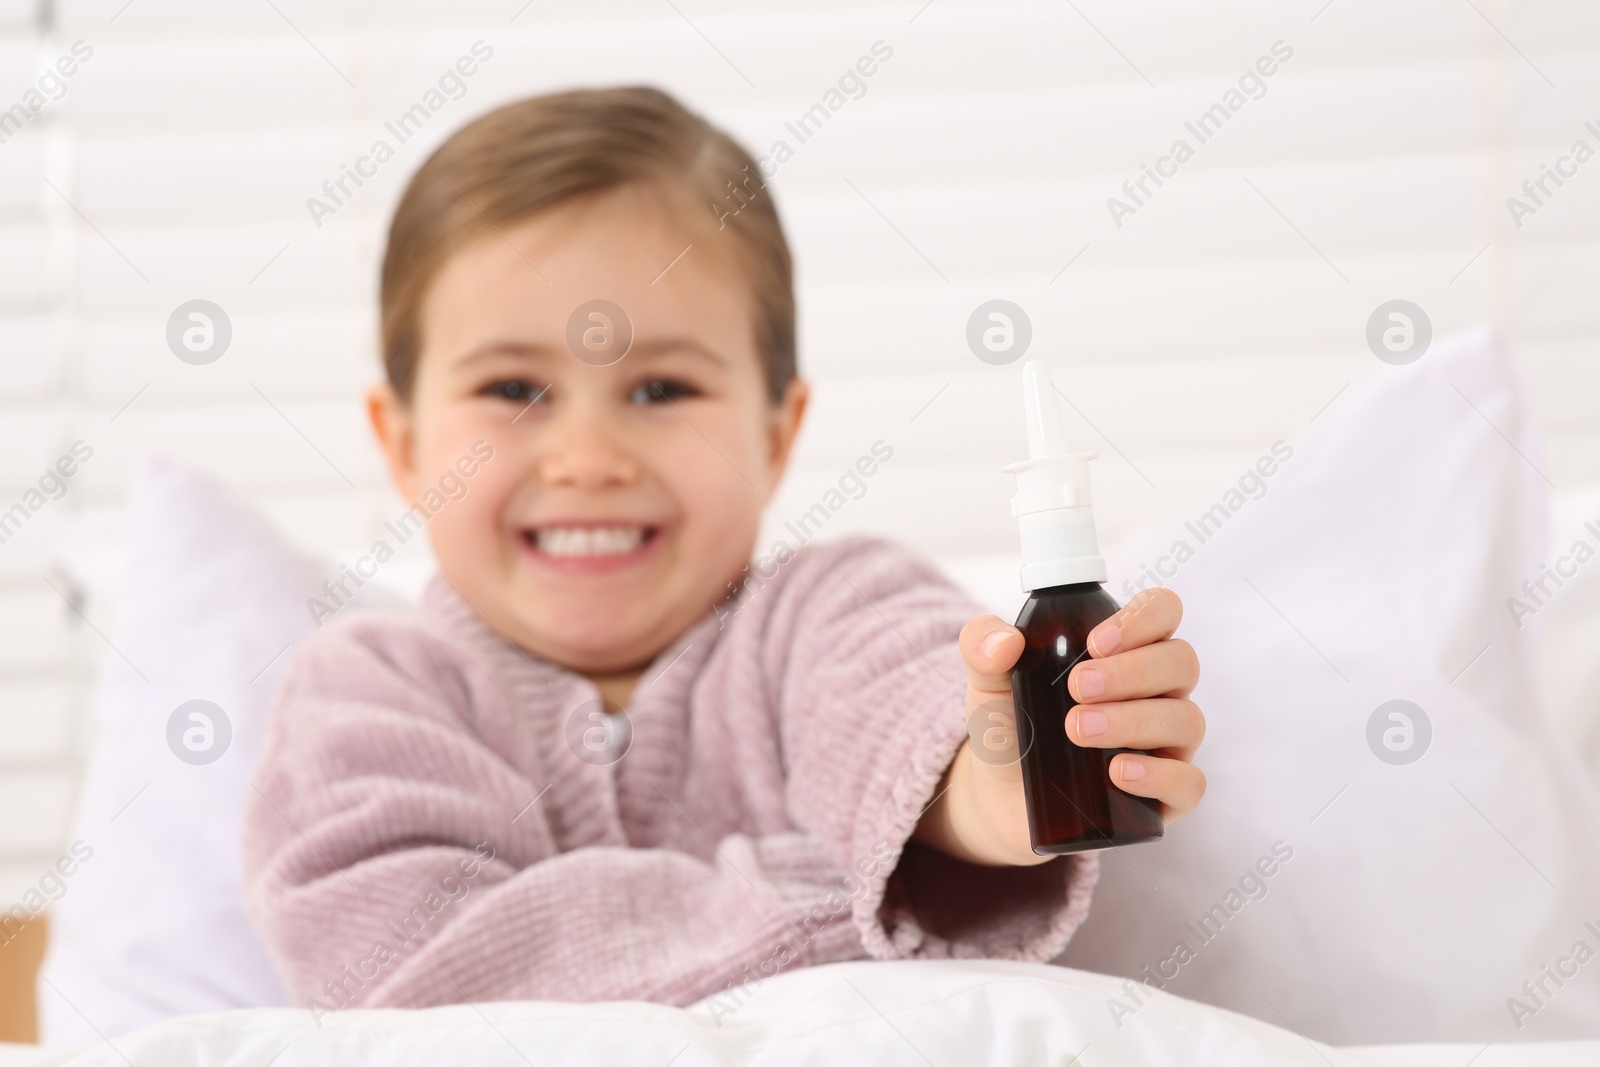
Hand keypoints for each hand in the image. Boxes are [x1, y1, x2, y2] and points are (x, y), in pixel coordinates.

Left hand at [914, 587, 1206, 866]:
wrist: (996, 793)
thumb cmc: (1009, 721)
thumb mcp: (987, 679)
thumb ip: (982, 647)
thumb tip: (1004, 642)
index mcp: (1127, 649)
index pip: (1163, 612)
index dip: (1143, 618)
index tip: (1094, 641)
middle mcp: (1158, 691)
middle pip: (1179, 662)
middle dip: (1130, 672)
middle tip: (1076, 687)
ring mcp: (1166, 743)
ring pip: (1185, 720)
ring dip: (1133, 720)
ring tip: (1077, 729)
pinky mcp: (1163, 795)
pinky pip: (1189, 783)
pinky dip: (1159, 775)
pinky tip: (1118, 772)